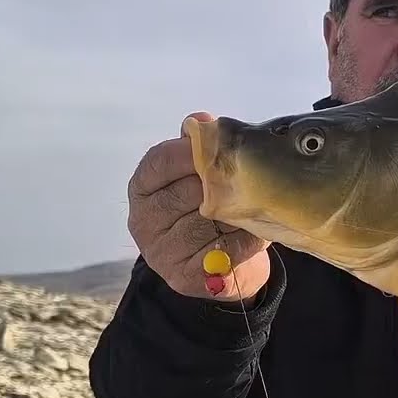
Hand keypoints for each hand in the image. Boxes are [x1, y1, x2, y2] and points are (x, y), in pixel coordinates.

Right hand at [127, 111, 270, 303]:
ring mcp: (160, 252)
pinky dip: (246, 240)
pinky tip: (255, 232)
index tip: (219, 147)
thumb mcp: (200, 176)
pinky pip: (225, 251)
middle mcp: (143, 220)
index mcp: (142, 188)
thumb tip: (202, 120)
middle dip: (222, 185)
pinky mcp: (183, 277)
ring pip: (207, 222)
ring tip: (255, 206)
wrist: (221, 267)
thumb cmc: (210, 210)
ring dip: (238, 212)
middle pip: (187, 192)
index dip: (191, 152)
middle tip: (249, 179)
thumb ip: (201, 149)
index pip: (160, 162)